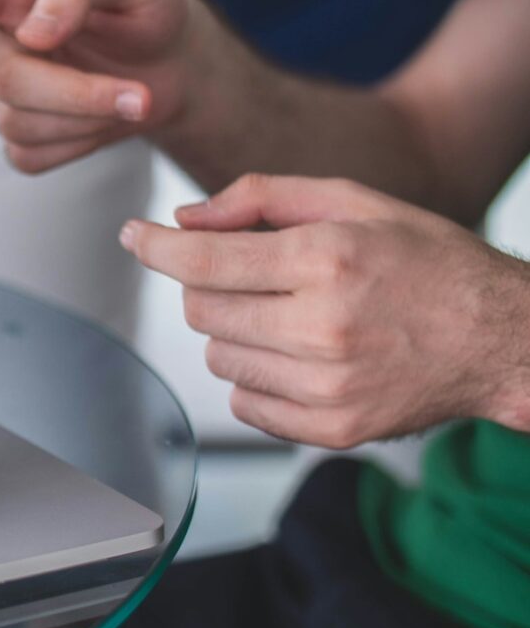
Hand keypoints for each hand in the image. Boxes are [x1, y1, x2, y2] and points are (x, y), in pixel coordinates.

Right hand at [0, 0, 212, 173]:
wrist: (175, 63)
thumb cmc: (147, 6)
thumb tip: (34, 31)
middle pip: (7, 83)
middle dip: (77, 94)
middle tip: (140, 95)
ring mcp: (4, 95)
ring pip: (20, 126)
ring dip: (88, 118)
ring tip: (132, 95)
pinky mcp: (22, 140)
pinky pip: (33, 158)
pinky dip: (80, 147)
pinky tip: (100, 121)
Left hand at [120, 174, 529, 447]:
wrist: (502, 338)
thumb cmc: (427, 262)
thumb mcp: (353, 201)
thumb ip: (260, 198)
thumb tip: (184, 220)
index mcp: (326, 261)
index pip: (203, 261)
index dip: (155, 247)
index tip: (133, 236)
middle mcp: (323, 327)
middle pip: (201, 310)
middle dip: (209, 285)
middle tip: (252, 275)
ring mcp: (327, 386)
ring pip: (217, 357)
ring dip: (234, 332)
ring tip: (288, 315)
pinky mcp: (332, 430)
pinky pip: (244, 404)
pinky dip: (255, 378)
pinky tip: (298, 355)